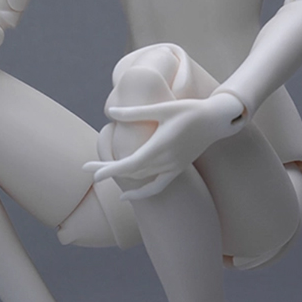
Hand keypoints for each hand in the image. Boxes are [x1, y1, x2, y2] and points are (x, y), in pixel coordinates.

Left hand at [83, 92, 245, 200]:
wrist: (216, 120)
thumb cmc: (188, 110)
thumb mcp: (162, 108)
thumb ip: (135, 112)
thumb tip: (110, 112)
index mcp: (160, 147)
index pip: (130, 164)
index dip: (110, 169)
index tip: (93, 173)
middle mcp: (166, 161)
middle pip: (131, 172)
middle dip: (107, 170)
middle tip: (86, 168)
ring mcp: (173, 168)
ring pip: (141, 178)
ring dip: (120, 176)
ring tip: (100, 172)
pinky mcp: (178, 169)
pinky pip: (157, 186)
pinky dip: (142, 192)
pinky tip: (127, 194)